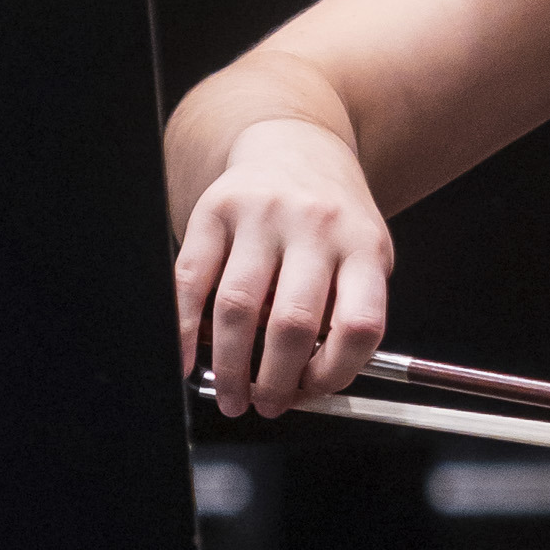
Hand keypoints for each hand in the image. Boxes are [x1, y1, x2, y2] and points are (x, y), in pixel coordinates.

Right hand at [179, 116, 394, 415]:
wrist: (296, 144)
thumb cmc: (332, 218)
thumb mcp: (364, 255)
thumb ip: (346, 312)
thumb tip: (307, 388)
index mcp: (363, 245)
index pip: (358, 325)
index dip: (335, 373)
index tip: (314, 393)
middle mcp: (315, 225)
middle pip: (294, 323)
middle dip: (275, 382)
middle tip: (265, 405)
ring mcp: (263, 214)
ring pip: (238, 309)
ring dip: (232, 367)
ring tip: (232, 394)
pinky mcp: (215, 209)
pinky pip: (192, 280)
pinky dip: (185, 330)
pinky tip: (188, 359)